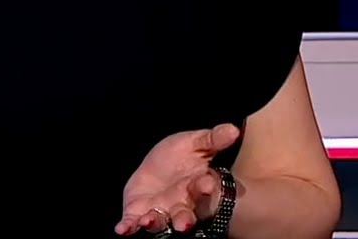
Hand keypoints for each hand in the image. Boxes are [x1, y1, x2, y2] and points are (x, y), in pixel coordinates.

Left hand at [115, 123, 239, 234]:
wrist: (157, 166)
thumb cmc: (181, 155)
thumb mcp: (196, 142)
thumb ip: (213, 139)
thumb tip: (234, 129)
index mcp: (197, 186)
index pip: (204, 189)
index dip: (206, 187)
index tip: (206, 183)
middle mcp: (180, 203)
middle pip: (185, 216)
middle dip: (184, 220)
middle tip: (183, 224)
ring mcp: (159, 210)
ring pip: (160, 222)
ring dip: (155, 223)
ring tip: (149, 221)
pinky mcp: (138, 213)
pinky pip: (133, 223)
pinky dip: (129, 227)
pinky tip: (123, 229)